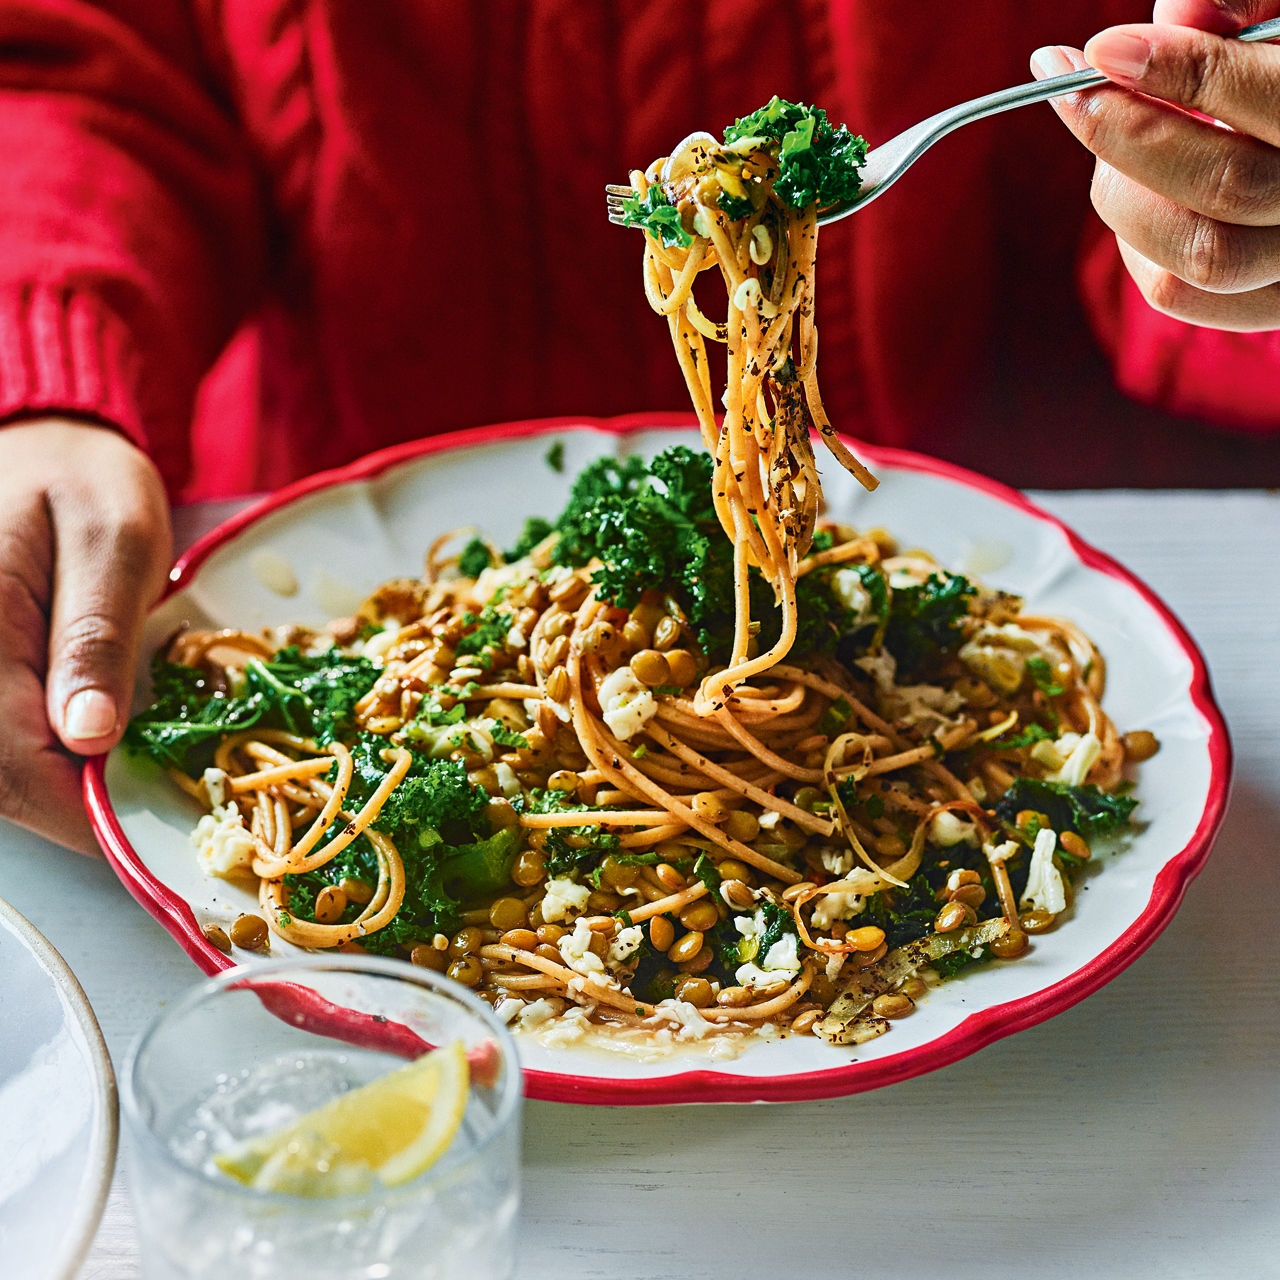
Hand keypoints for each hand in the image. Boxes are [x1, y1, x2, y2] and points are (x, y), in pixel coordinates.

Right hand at [0, 419, 170, 853]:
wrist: (39, 448)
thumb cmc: (81, 479)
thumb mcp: (113, 539)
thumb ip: (96, 635)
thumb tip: (88, 735)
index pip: (13, 765)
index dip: (83, 813)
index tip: (149, 830)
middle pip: (2, 782)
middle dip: (79, 807)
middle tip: (159, 798)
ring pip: (1, 774)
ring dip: (65, 788)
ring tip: (137, 770)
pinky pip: (3, 747)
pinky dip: (51, 759)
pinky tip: (100, 744)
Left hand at [1033, 1, 1279, 330]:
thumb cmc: (1278, 76)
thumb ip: (1244, 5)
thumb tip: (1179, 11)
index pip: (1272, 97)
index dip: (1183, 71)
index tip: (1102, 49)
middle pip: (1224, 184)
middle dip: (1126, 134)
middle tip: (1072, 91)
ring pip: (1194, 255)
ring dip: (1126, 193)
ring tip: (1114, 138)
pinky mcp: (1265, 305)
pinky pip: (1177, 295)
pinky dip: (1135, 244)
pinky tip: (1138, 193)